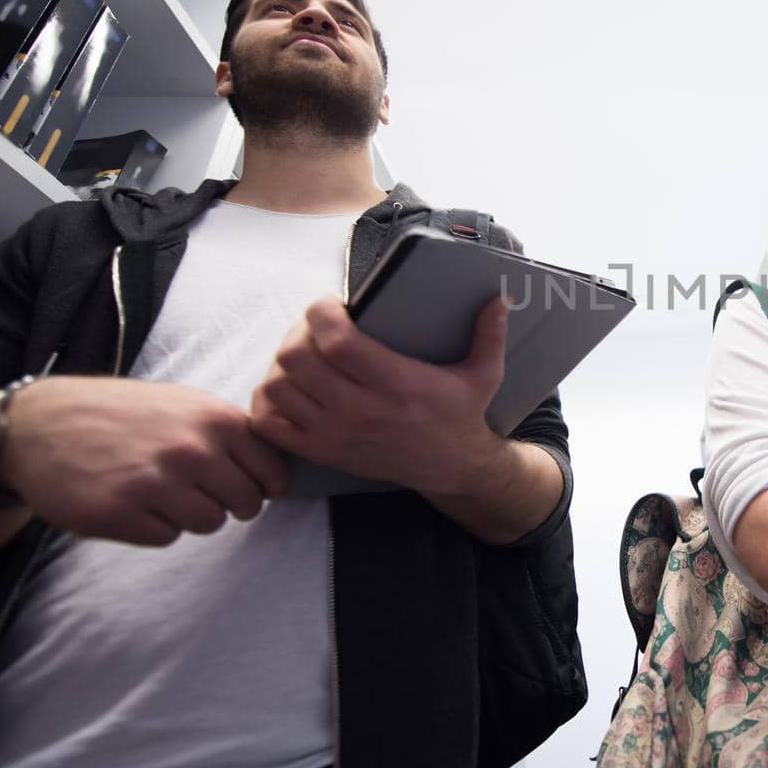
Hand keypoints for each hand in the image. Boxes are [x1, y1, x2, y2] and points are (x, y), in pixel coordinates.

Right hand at [0, 376, 288, 545]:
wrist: (41, 425)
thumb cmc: (122, 414)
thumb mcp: (185, 404)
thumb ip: (230, 431)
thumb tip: (277, 468)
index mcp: (214, 420)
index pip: (272, 471)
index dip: (264, 485)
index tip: (250, 486)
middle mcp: (190, 450)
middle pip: (246, 503)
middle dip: (230, 504)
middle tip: (199, 492)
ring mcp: (156, 483)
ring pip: (210, 523)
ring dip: (191, 516)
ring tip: (161, 493)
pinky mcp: (121, 514)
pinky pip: (167, 537)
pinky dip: (154, 526)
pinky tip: (132, 503)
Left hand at [249, 295, 511, 494]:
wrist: (451, 469)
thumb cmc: (461, 415)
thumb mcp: (483, 375)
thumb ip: (489, 334)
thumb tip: (498, 298)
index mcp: (397, 384)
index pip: (336, 341)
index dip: (321, 313)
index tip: (333, 303)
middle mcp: (361, 410)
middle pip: (296, 358)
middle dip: (299, 332)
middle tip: (317, 327)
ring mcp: (335, 434)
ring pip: (277, 386)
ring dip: (282, 363)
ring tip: (304, 353)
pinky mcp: (322, 451)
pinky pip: (269, 423)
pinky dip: (269, 400)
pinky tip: (291, 386)